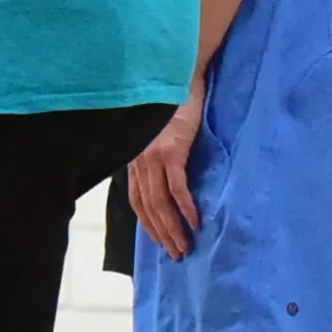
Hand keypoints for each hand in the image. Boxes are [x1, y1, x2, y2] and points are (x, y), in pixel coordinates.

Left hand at [124, 92, 206, 258]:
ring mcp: (154, 157)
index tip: (161, 242)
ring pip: (160, 203)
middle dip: (162, 234)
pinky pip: (178, 188)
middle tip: (177, 254)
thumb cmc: (174, 103)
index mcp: (136, 159)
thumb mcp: (160, 134)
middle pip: (148, 208)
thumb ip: (158, 157)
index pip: (138, 202)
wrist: (181, 77)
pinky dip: (186, 207)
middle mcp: (140, 161)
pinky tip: (195, 222)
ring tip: (186, 246)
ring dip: (173, 228)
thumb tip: (169, 182)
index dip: (149, 225)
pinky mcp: (172, 151)